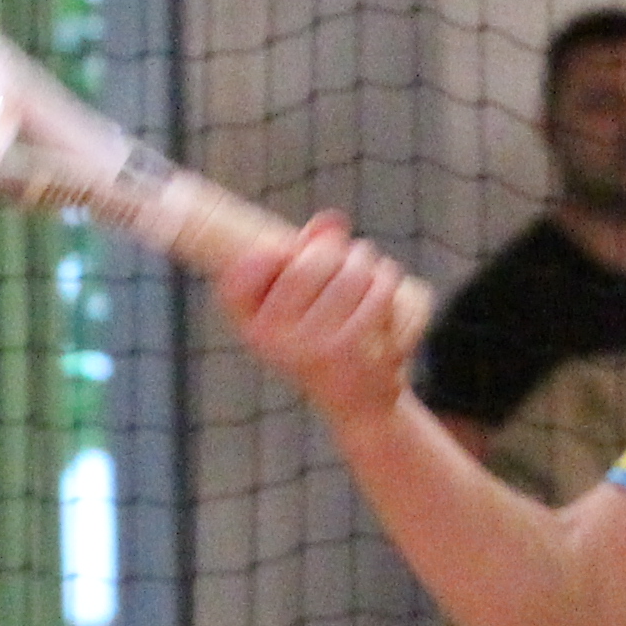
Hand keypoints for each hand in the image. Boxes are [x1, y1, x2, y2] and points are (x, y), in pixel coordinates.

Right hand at [211, 215, 423, 428]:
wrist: (355, 403)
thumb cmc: (323, 342)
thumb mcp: (301, 302)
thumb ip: (306, 251)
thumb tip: (330, 221)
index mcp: (253, 328)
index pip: (241, 277)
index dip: (265, 258)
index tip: (284, 256)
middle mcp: (275, 340)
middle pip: (307, 262)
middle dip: (333, 249)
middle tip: (345, 255)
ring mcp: (312, 346)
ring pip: (349, 271)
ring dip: (364, 258)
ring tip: (367, 265)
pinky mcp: (351, 349)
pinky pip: (375, 290)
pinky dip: (385, 276)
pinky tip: (384, 279)